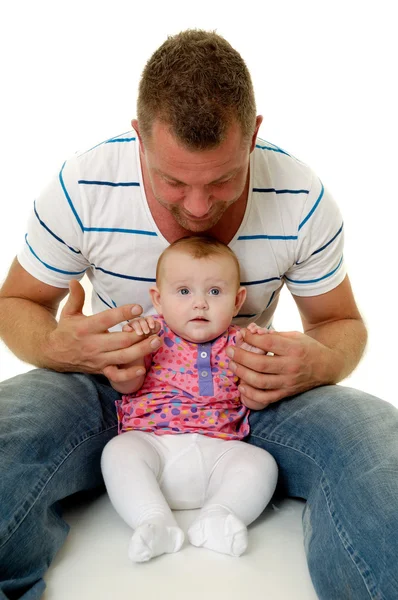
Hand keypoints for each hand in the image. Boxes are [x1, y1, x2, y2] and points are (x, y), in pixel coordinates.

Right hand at [46, 280, 161, 379]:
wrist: (54, 355)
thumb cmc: (66, 330)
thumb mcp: (69, 312)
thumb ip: (76, 297)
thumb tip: (74, 280)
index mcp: (86, 328)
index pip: (107, 319)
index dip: (123, 313)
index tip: (138, 307)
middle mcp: (93, 344)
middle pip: (121, 340)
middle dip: (140, 334)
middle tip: (156, 326)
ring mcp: (98, 359)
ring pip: (123, 357)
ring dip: (142, 350)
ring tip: (158, 341)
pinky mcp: (101, 369)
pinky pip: (116, 375)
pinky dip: (129, 374)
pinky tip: (142, 368)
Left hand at [227, 329, 333, 408]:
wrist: (327, 367)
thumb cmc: (308, 348)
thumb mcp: (294, 336)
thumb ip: (274, 335)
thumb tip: (252, 332)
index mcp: (294, 349)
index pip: (268, 343)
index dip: (252, 338)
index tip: (242, 334)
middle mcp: (292, 367)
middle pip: (261, 364)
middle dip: (241, 356)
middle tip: (230, 351)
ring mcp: (289, 382)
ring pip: (260, 382)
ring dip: (242, 373)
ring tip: (232, 365)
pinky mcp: (286, 393)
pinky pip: (266, 398)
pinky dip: (251, 394)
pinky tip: (241, 386)